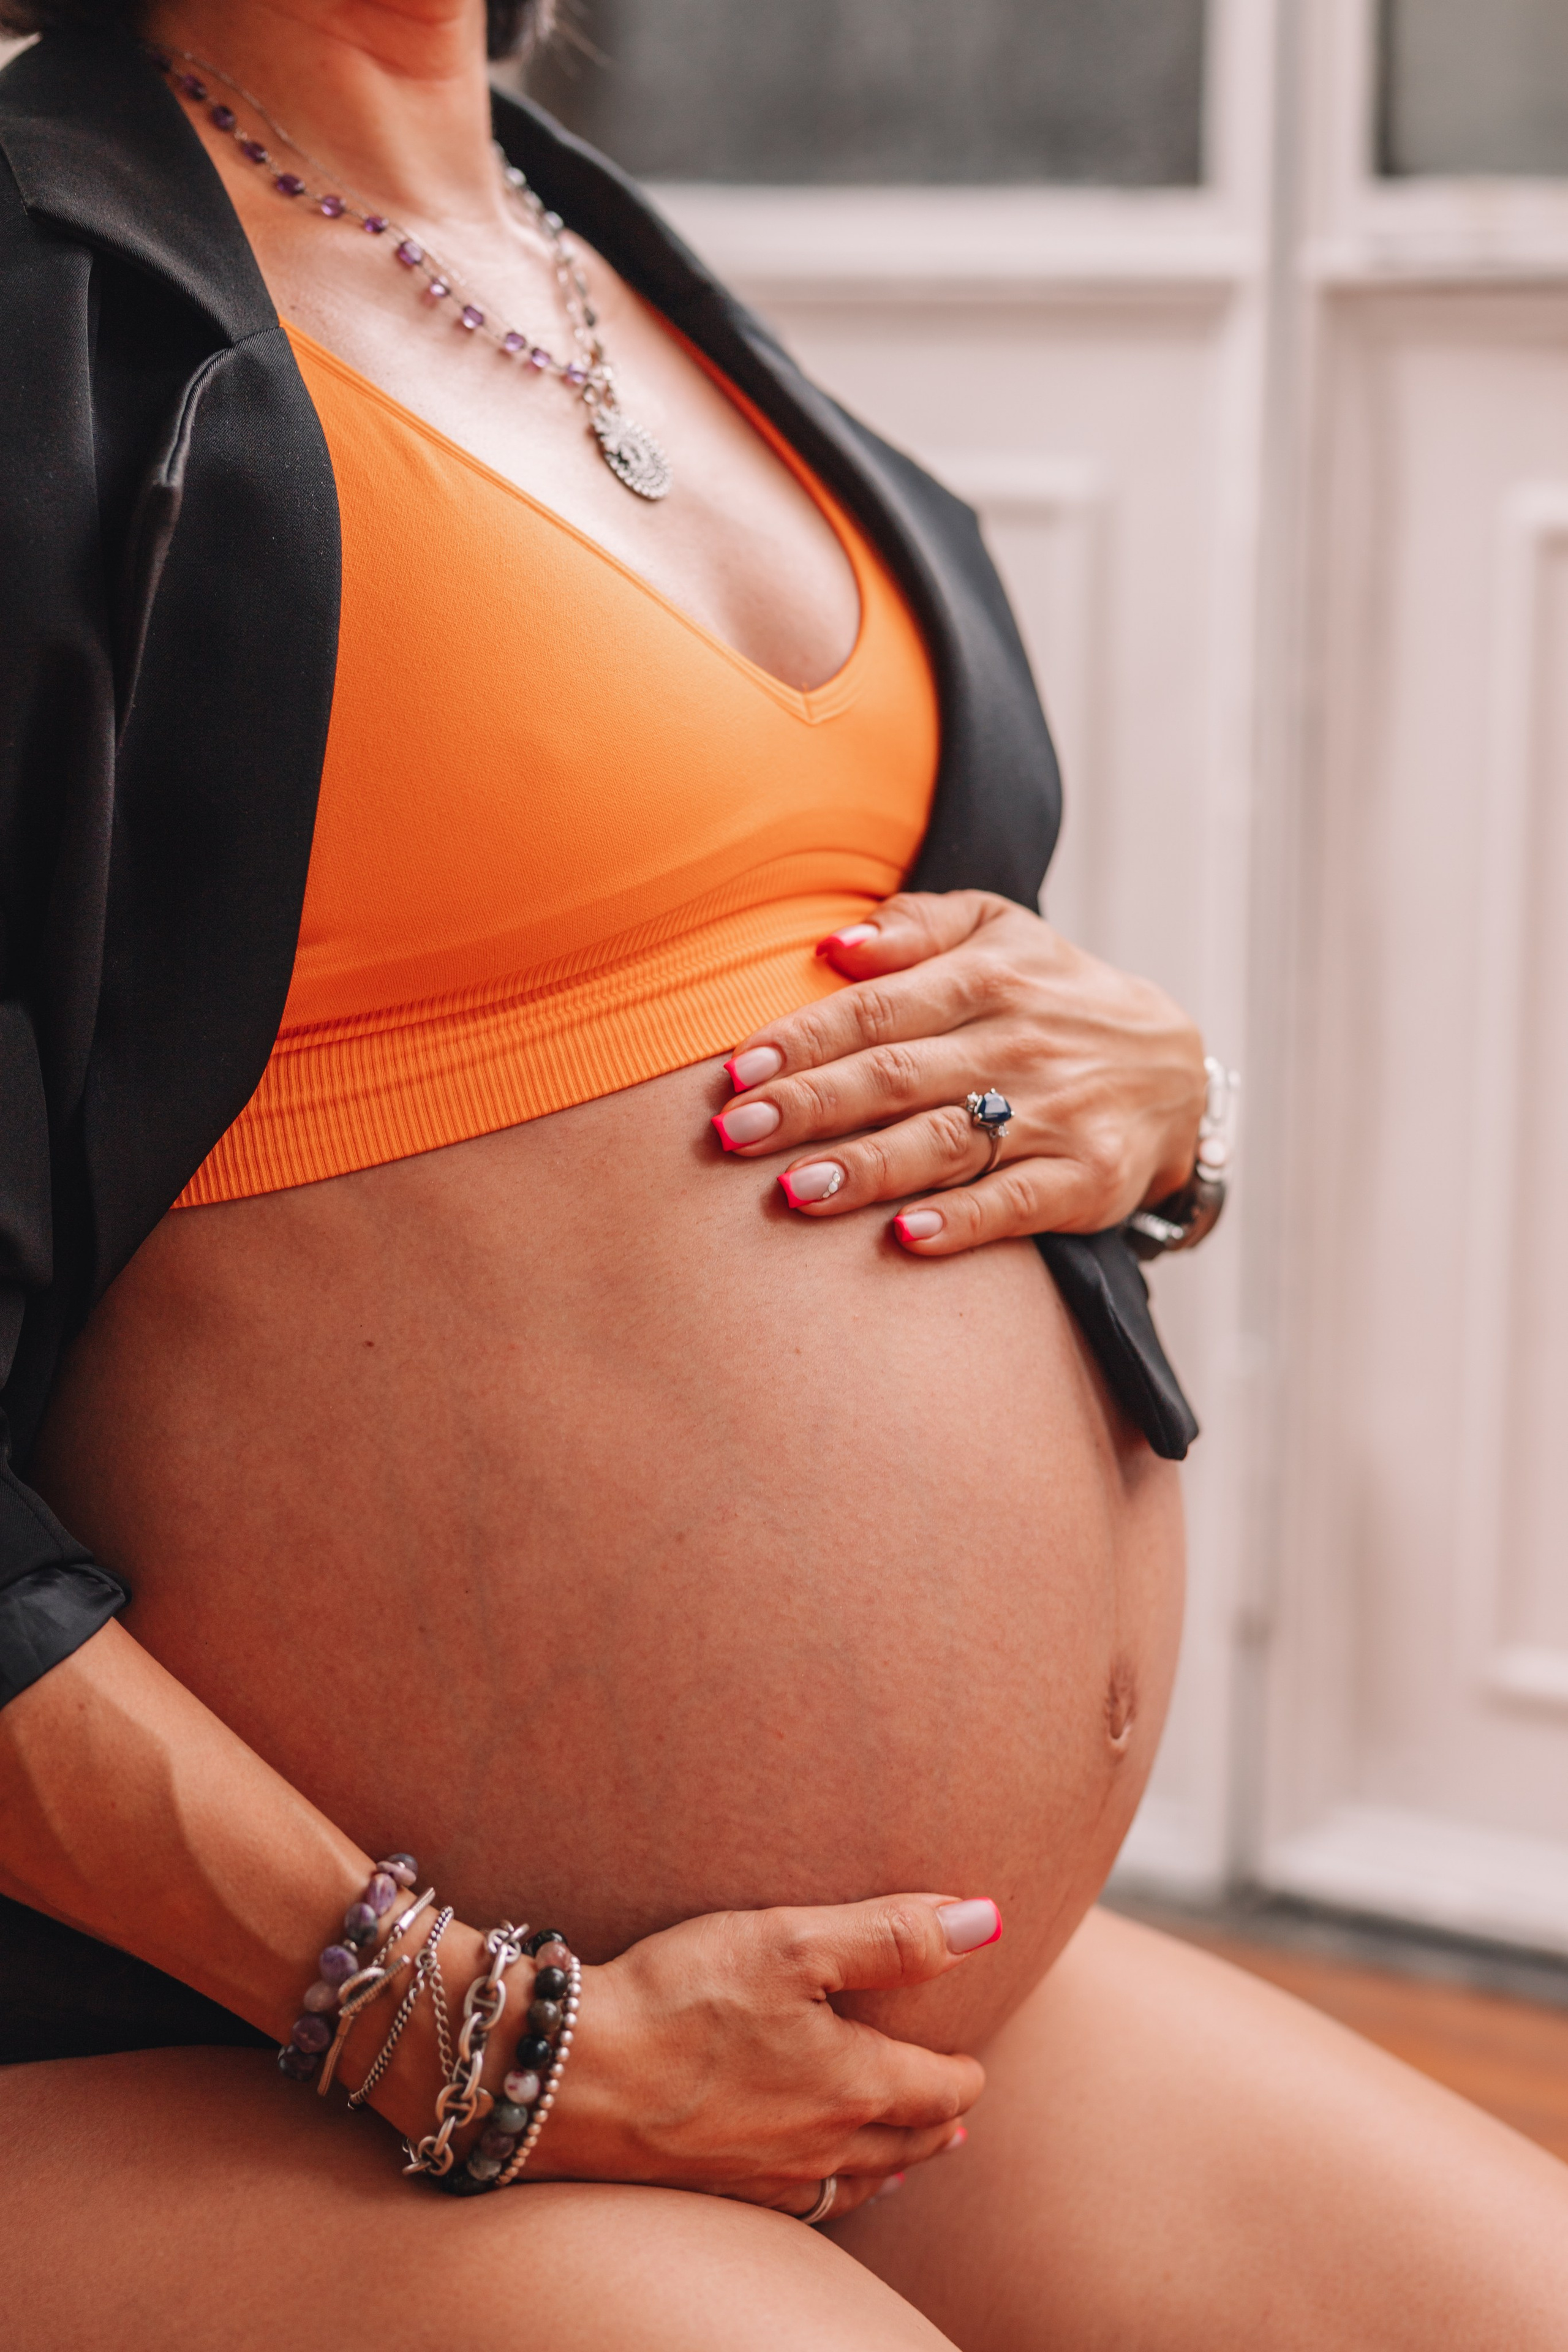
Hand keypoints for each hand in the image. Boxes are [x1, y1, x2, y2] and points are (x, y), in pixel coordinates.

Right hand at [530, 1893, 997, 2219]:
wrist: (572, 2077)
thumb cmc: (682, 1998)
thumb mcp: (794, 1942)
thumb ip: (892, 1934)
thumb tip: (986, 1922)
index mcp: (852, 2087)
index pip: (940, 2089)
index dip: (965, 2072)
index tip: (973, 2057)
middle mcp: (822, 2147)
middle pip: (907, 2144)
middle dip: (938, 2121)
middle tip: (955, 2106)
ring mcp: (769, 2178)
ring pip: (858, 2183)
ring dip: (893, 2162)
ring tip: (909, 2154)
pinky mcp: (719, 2191)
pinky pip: (801, 2207)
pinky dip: (831, 2191)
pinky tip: (817, 2180)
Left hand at [711, 891, 1206, 1253]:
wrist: (1175, 1069)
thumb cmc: (1053, 996)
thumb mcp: (1000, 931)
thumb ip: (914, 927)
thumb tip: (831, 945)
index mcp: (987, 978)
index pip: (877, 1010)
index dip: (804, 1039)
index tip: (737, 1069)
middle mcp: (1019, 1044)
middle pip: (898, 1077)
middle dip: (810, 1106)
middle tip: (735, 1134)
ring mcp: (1055, 1114)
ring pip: (947, 1142)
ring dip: (867, 1169)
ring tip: (795, 1190)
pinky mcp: (1086, 1178)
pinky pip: (1016, 1203)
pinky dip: (962, 1222)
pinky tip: (905, 1236)